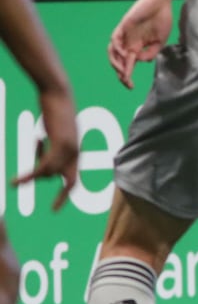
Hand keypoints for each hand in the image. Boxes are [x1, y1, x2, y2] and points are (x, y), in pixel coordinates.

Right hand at [11, 84, 79, 212]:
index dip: (68, 192)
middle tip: (54, 210)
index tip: (56, 207)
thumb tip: (44, 163)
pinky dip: (29, 176)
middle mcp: (77, 151)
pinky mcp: (61, 143)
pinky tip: (15, 182)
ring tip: (21, 170)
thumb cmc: (54, 110)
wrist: (57, 93)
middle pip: (69, 179)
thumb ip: (51, 148)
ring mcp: (71, 148)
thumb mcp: (53, 133)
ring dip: (34, 173)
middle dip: (63, 196)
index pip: (75, 176)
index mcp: (76, 150)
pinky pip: (44, 166)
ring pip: (51, 173)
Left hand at [107, 0, 173, 88]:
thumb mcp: (160, 41)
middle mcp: (129, 43)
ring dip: (116, 64)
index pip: (129, 64)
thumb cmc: (162, 19)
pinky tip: (125, 55)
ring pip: (112, 52)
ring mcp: (124, 35)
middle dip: (121, 74)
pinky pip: (115, 40)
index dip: (127, 76)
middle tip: (127, 83)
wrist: (160, 2)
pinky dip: (117, 49)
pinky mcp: (123, 26)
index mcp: (137, 47)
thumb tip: (141, 61)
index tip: (131, 87)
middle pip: (119, 61)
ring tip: (123, 72)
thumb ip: (151, 53)